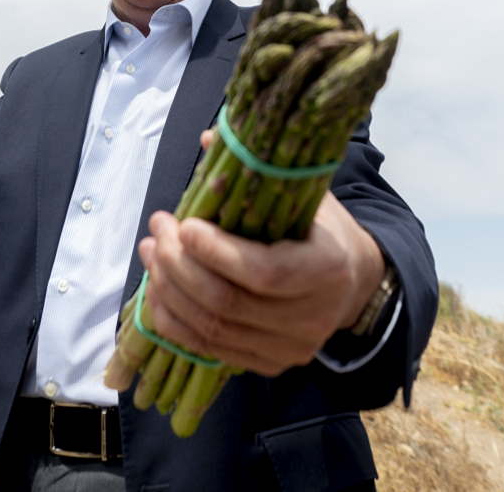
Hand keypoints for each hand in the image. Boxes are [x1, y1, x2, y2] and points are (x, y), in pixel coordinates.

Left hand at [137, 131, 384, 375]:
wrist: (352, 283)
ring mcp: (288, 349)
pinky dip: (174, 320)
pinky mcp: (267, 364)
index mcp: (328, 269)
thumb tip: (209, 138)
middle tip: (158, 229)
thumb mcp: (305, 193)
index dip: (216, 251)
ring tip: (151, 252)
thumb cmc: (321, 230)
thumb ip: (260, 170)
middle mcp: (311, 318)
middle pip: (228, 303)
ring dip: (169, 289)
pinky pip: (208, 349)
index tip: (184, 223)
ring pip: (212, 328)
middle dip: (180, 265)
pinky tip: (158, 288)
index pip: (265, 273)